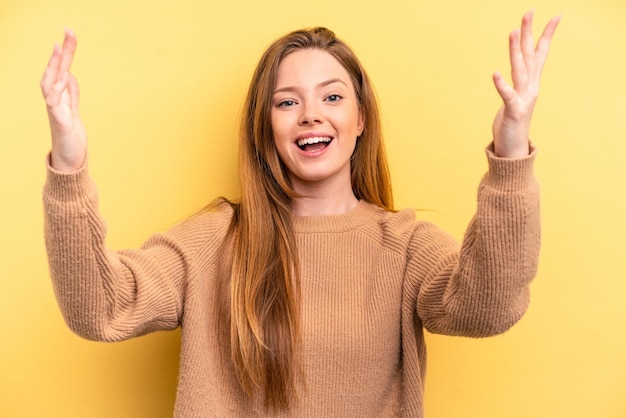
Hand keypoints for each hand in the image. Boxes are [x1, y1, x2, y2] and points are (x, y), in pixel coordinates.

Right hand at [40, 29, 86, 171]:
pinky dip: (57, 91)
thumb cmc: (71, 138)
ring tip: (59, 48)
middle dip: (62, 52)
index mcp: (60, 97)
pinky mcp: (60, 123)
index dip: (65, 53)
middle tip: (68, 31)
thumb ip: (71, 95)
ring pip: (49, 84)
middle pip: (55, 72)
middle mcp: (55, 101)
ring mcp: (55, 111)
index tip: (69, 34)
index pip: (62, 70)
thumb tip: (70, 76)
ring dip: (54, 66)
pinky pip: (54, 104)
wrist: (70, 162)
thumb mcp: (74, 111)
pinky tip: (63, 79)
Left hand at [492, 11, 560, 157]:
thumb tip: (510, 74)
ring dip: (515, 51)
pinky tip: (495, 73)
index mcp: (531, 83)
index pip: (540, 54)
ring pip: (519, 70)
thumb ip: (514, 85)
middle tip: (528, 12)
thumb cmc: (512, 124)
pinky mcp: (513, 111)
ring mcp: (522, 99)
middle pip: (530, 55)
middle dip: (529, 33)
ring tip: (512, 32)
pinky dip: (501, 84)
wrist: (513, 150)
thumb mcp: (515, 99)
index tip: (555, 16)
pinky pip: (506, 95)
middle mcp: (530, 88)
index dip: (546, 35)